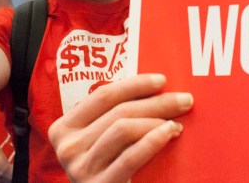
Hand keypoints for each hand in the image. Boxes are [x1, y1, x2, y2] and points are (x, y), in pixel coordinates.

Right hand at [49, 74, 192, 182]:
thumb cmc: (108, 168)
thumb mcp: (100, 140)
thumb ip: (112, 117)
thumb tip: (154, 90)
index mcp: (64, 128)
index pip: (103, 95)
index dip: (135, 84)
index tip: (162, 80)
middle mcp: (67, 146)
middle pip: (118, 112)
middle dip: (156, 103)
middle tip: (184, 100)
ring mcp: (80, 168)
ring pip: (124, 129)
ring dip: (156, 122)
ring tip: (176, 124)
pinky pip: (129, 157)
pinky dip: (152, 141)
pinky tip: (168, 134)